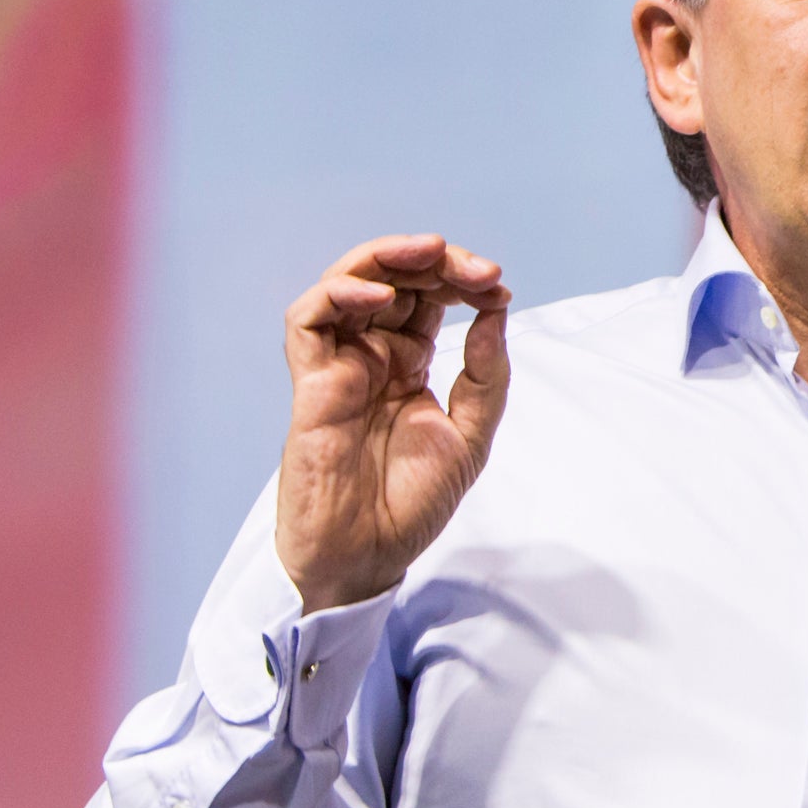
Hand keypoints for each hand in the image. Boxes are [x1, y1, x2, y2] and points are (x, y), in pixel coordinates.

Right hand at [276, 234, 512, 611]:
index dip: (461, 281)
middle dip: (435, 262)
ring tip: (431, 254)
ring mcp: (339, 365)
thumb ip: (486, 375)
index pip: (429, 299)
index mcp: (408, 364)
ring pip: (348, 284)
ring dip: (387, 259)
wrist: (368, 554)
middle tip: (477, 270)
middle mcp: (371, 356)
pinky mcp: (310, 382)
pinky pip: (309, 320)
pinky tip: (379, 295)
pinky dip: (339, 293)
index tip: (497, 287)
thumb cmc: (411, 502)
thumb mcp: (470, 434)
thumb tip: (495, 311)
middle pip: (393, 281)